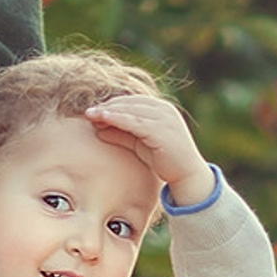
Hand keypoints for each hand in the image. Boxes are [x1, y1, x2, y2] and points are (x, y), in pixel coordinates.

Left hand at [85, 91, 206, 198]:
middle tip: (88, 111)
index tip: (94, 110)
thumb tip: (98, 130)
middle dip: (108, 106)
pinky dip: (117, 118)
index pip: (132, 101)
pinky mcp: (161, 130)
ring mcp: (164, 118)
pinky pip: (135, 121)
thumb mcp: (139, 144)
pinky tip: (104, 118)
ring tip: (91, 114)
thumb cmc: (164, 160)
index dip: (113, 104)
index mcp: (161, 109)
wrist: (187, 175)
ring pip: (130, 110)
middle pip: (130, 102)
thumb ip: (122, 135)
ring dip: (109, 110)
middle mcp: (164, 110)